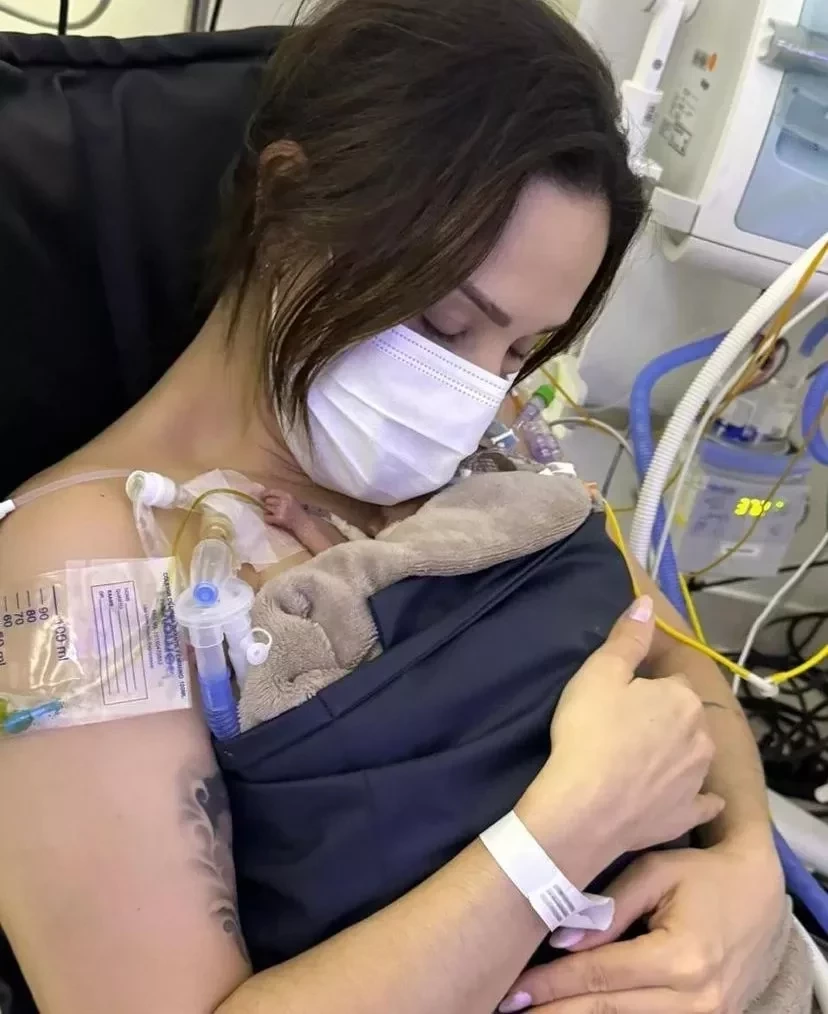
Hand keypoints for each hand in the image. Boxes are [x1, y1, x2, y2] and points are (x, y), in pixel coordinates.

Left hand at [501, 843, 786, 1013]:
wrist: (760, 894)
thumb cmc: (702, 875)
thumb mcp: (656, 873)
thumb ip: (610, 907)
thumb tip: (561, 941)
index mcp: (680, 957)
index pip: (599, 975)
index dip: (551, 983)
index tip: (513, 987)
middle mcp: (696, 999)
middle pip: (608, 1012)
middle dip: (554, 1011)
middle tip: (509, 1008)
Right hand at [533, 595, 722, 859]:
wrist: (584, 807)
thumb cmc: (589, 730)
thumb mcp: (600, 672)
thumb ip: (627, 637)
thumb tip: (647, 602)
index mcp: (683, 698)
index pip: (673, 682)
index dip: (648, 687)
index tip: (623, 696)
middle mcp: (702, 736)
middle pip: (686, 718)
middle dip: (666, 718)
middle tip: (627, 726)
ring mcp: (698, 780)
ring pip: (694, 756)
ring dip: (678, 754)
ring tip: (643, 761)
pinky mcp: (687, 816)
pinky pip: (701, 803)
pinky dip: (694, 798)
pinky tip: (683, 798)